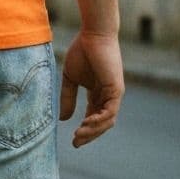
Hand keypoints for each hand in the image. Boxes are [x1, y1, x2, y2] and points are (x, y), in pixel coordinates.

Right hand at [58, 30, 123, 147]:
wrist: (93, 35)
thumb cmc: (82, 52)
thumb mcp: (70, 79)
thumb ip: (68, 97)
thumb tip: (63, 119)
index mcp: (97, 94)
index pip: (93, 118)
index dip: (84, 130)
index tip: (72, 141)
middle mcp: (108, 97)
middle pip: (101, 123)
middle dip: (89, 135)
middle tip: (76, 143)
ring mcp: (114, 94)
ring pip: (107, 121)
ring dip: (93, 131)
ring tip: (78, 135)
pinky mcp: (116, 90)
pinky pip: (110, 111)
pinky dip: (99, 120)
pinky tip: (86, 123)